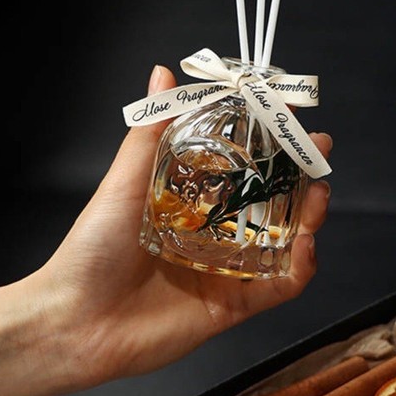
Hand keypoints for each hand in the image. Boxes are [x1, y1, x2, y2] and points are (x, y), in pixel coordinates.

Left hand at [33, 63, 331, 388]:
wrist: (77, 322)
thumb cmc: (92, 251)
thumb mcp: (124, 182)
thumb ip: (152, 132)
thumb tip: (164, 74)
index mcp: (190, 199)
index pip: (241, 162)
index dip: (269, 137)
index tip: (288, 108)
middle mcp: (213, 232)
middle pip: (273, 199)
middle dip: (301, 173)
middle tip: (316, 149)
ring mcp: (227, 269)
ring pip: (285, 239)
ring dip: (309, 214)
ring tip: (318, 193)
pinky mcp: (234, 305)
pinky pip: (279, 286)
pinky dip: (301, 266)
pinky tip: (305, 244)